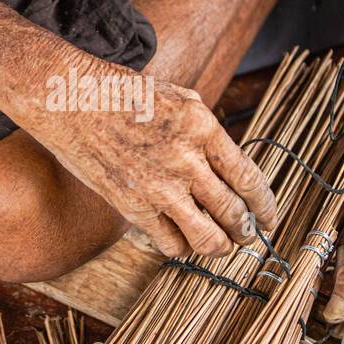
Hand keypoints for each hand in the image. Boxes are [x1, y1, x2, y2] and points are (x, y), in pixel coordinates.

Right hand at [19, 54, 277, 257]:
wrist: (72, 101)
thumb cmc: (126, 96)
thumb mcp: (180, 98)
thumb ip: (208, 133)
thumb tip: (230, 168)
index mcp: (203, 127)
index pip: (249, 179)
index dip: (266, 206)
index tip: (270, 218)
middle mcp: (185, 159)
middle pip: (234, 212)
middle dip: (248, 231)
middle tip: (249, 235)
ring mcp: (158, 187)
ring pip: (208, 238)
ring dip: (222, 247)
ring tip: (223, 245)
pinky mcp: (132, 207)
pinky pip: (170, 243)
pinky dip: (182, 246)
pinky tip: (183, 238)